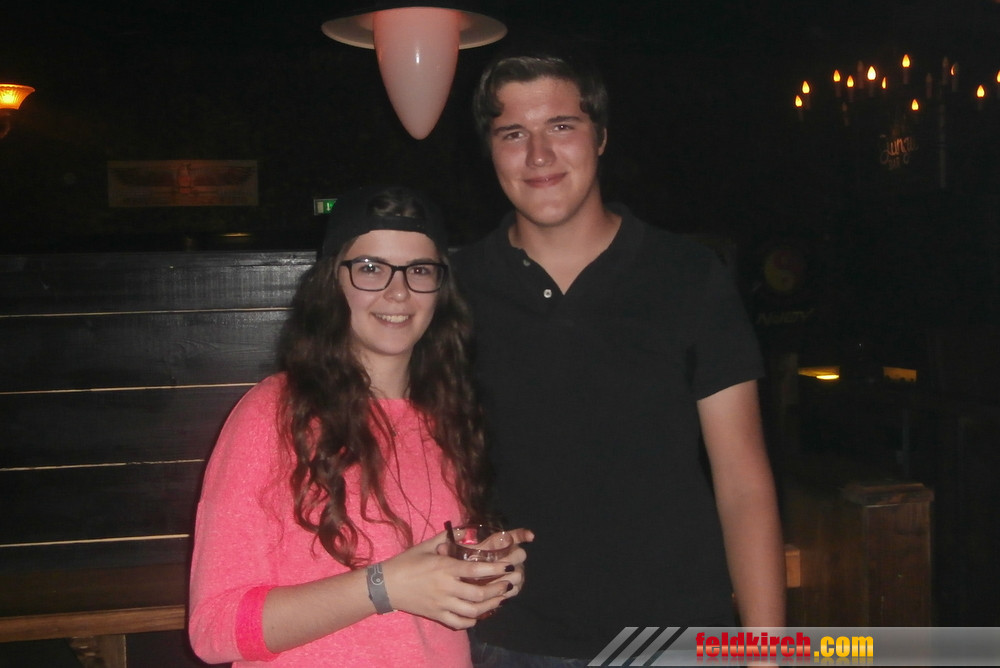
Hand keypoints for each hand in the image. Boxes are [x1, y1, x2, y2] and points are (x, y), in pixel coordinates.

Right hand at [382, 530, 528, 628]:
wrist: (386, 585)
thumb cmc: (407, 562)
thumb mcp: (427, 546)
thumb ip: (447, 538)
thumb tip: (466, 528)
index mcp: (444, 567)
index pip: (476, 569)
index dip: (496, 569)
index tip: (509, 567)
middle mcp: (445, 587)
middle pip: (478, 593)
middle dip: (497, 590)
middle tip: (508, 584)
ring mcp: (441, 604)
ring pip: (472, 611)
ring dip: (490, 606)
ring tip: (500, 599)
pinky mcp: (436, 615)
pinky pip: (459, 623)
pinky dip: (472, 620)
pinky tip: (479, 614)